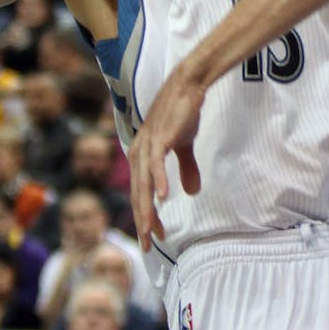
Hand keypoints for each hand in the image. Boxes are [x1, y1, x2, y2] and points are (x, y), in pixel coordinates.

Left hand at [130, 67, 206, 251]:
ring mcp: (147, 145)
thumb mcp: (185, 146)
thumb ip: (186, 169)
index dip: (146, 216)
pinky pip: (156, 164)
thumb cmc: (183, 112)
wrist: (188, 85)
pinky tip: (163, 197)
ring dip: (147, 209)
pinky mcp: (160, 137)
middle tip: (147, 245)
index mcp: (141, 156)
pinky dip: (158, 181)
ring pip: (143, 184)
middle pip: (137, 195)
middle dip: (142, 221)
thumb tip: (191, 193)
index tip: (154, 237)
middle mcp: (138, 153)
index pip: (140, 194)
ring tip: (151, 230)